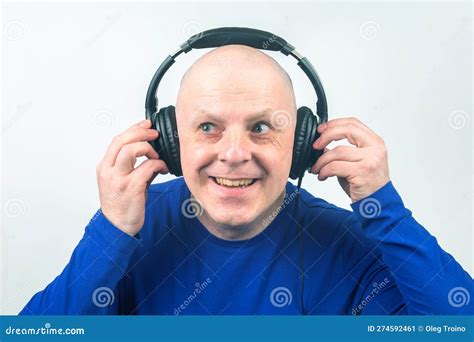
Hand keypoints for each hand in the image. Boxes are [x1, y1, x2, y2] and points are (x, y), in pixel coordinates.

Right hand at [96, 119, 168, 235]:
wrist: (117, 228)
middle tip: (154, 134)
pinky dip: (158, 164)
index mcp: (105, 167)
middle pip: (122, 140)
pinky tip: (162, 169)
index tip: (146, 124)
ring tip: (156, 156)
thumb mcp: (121, 182)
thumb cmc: (121, 205)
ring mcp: (119, 179)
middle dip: (141, 132)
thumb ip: (130, 166)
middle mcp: (108, 171)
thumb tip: (149, 152)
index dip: (133, 129)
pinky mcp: (131, 188)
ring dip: (148, 148)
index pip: (117, 140)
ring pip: (131, 150)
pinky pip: (147, 167)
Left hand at [310, 117, 389, 201]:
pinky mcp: (362, 172)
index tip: (320, 130)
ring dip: (322, 160)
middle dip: (327, 136)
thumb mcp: (356, 163)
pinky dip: (324, 170)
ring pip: (337, 151)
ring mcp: (370, 160)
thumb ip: (342, 152)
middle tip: (315, 145)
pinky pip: (335, 166)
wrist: (378, 203)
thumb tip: (322, 145)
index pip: (353, 123)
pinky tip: (322, 176)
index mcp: (374, 142)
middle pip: (347, 130)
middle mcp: (375, 148)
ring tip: (317, 168)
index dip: (334, 124)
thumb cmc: (366, 184)